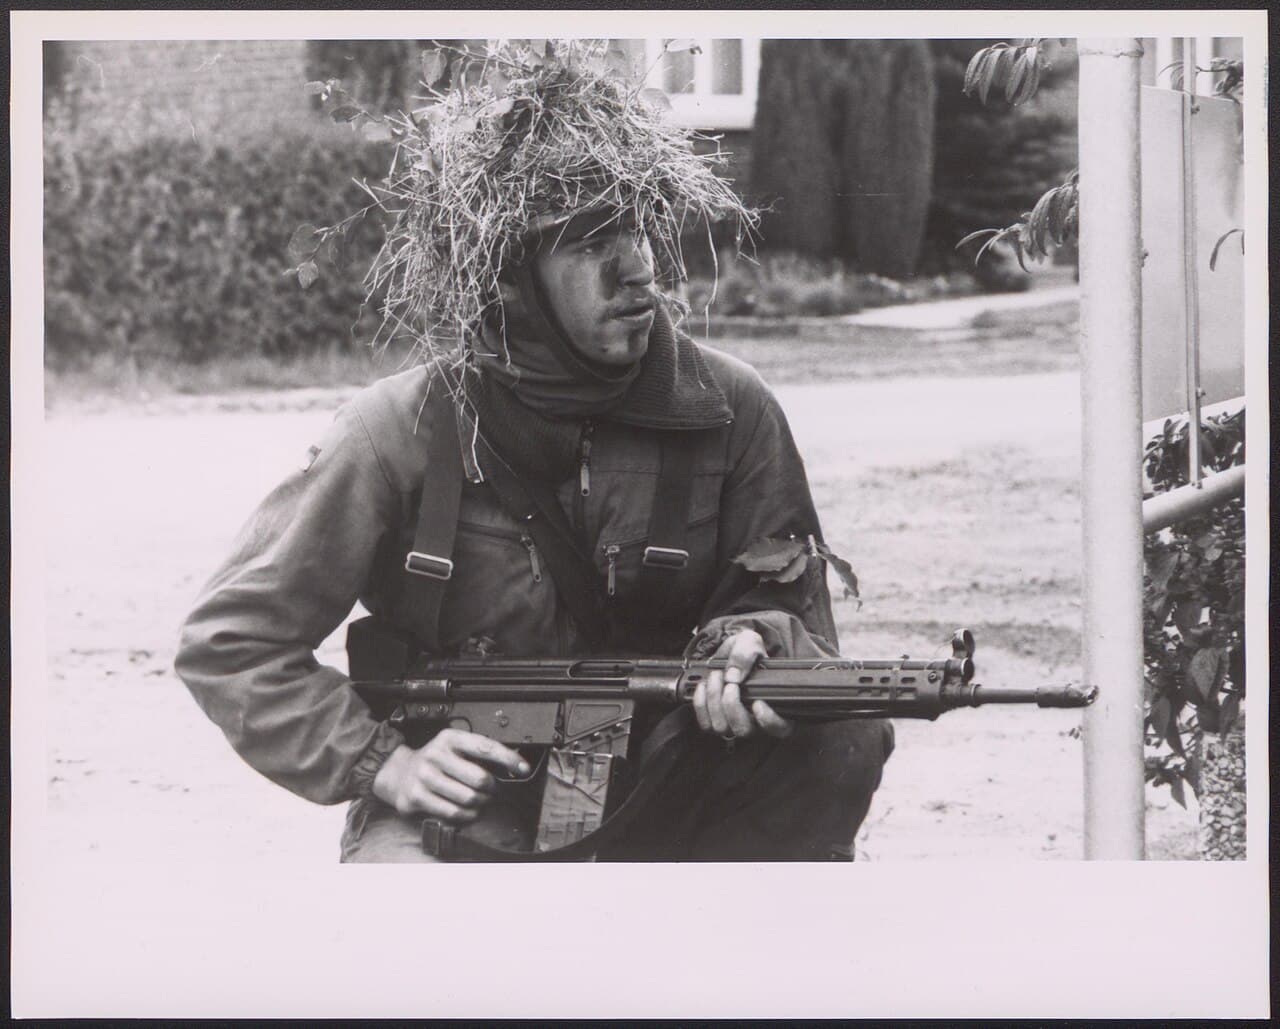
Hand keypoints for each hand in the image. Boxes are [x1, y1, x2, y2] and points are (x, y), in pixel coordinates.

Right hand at [371, 730, 529, 822]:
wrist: (397, 772)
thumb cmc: (434, 760)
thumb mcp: (453, 746)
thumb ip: (478, 752)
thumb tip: (512, 763)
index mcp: (449, 738)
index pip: (485, 747)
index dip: (508, 759)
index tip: (523, 768)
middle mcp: (436, 755)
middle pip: (480, 778)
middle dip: (492, 788)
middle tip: (492, 790)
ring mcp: (424, 777)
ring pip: (468, 798)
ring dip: (480, 803)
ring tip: (479, 800)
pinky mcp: (417, 797)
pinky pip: (453, 813)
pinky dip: (467, 816)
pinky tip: (468, 812)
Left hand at [692, 629, 793, 739]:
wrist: (729, 653)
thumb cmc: (746, 652)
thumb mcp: (750, 642)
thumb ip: (745, 654)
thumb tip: (734, 676)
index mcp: (775, 705)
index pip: (779, 727)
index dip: (769, 720)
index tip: (758, 703)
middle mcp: (755, 720)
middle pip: (744, 729)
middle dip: (732, 705)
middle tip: (730, 683)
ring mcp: (733, 723)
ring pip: (722, 727)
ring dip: (715, 700)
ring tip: (716, 676)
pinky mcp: (714, 721)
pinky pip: (706, 723)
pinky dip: (701, 704)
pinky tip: (703, 686)